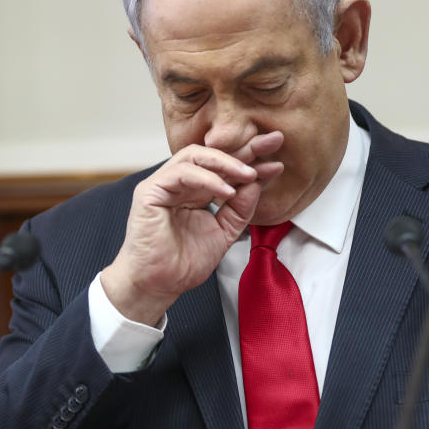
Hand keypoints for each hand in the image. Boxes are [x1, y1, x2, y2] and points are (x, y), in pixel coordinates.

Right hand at [100, 131, 283, 324]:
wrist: (159, 286)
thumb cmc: (183, 263)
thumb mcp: (224, 233)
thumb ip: (239, 209)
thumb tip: (257, 182)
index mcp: (196, 191)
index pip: (225, 168)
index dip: (252, 162)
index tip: (277, 163)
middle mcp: (180, 183)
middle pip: (213, 155)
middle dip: (245, 149)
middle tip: (272, 143)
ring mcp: (164, 184)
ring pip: (195, 156)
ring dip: (226, 163)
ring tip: (250, 174)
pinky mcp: (151, 191)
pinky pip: (182, 173)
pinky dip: (207, 179)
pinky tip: (227, 190)